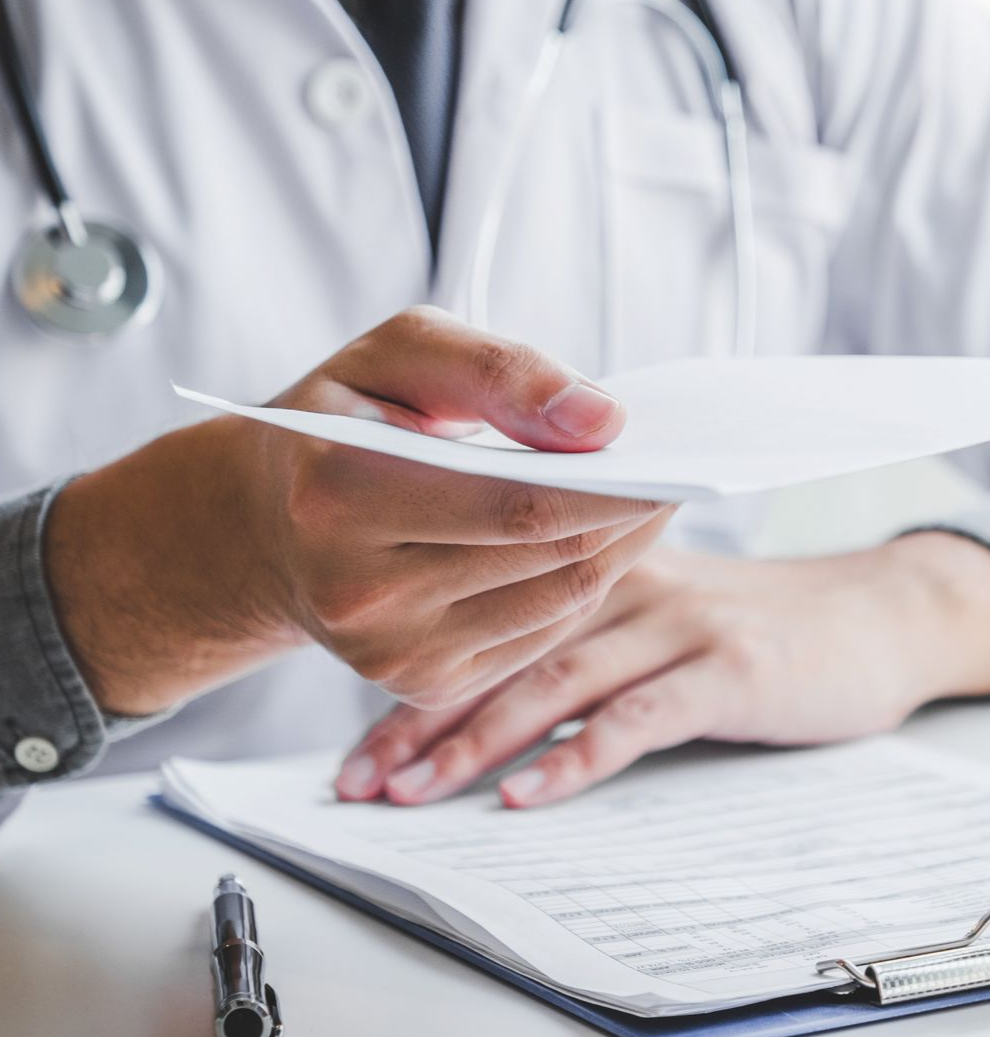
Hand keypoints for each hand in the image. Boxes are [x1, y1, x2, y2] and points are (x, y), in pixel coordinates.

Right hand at [46, 308, 669, 716]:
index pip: (521, 502)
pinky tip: (597, 541)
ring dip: (621, 549)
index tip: (671, 452)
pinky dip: (582, 584)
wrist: (265, 524)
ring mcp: (390, 653)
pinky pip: (540, 635)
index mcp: (340, 493)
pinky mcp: (421, 683)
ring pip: (558, 601)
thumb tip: (605, 421)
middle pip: (549, 555)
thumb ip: (498, 370)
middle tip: (677, 469)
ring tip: (648, 498)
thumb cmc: (342, 418)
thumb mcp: (399, 353)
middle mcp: (359, 592)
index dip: (613, 482)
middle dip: (631, 512)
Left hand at [335, 531, 989, 806]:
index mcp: (601, 565)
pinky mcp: (730, 668)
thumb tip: (490, 705)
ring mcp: (682, 623)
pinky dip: (577, 758)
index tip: (360, 752)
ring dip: (478, 740)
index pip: (487, 622)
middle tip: (359, 782)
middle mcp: (630, 582)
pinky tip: (526, 798)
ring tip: (414, 794)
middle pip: (505, 649)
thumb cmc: (760, 626)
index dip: (416, 684)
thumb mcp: (664, 610)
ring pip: (558, 678)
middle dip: (422, 719)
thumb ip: (587, 634)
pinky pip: (638, 715)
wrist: (877, 614)